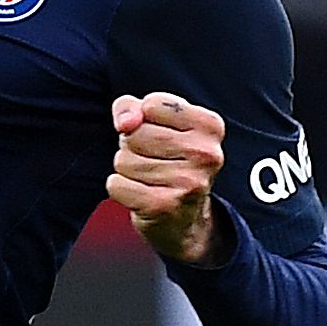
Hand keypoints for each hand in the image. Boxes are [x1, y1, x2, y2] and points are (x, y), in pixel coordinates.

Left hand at [107, 91, 227, 265]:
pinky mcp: (164, 206)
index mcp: (210, 126)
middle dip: (132, 146)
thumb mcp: (156, 124)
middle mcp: (206, 154)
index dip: (143, 119)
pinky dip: (120, 189)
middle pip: (135, 134)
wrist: (184, 220)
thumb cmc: (167, 161)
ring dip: (127, 169)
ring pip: (123, 160)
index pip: (152, 105)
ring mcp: (188, 182)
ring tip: (150, 179)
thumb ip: (131, 108)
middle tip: (153, 161)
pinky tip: (141, 195)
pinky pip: (116, 184)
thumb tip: (125, 123)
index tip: (161, 134)